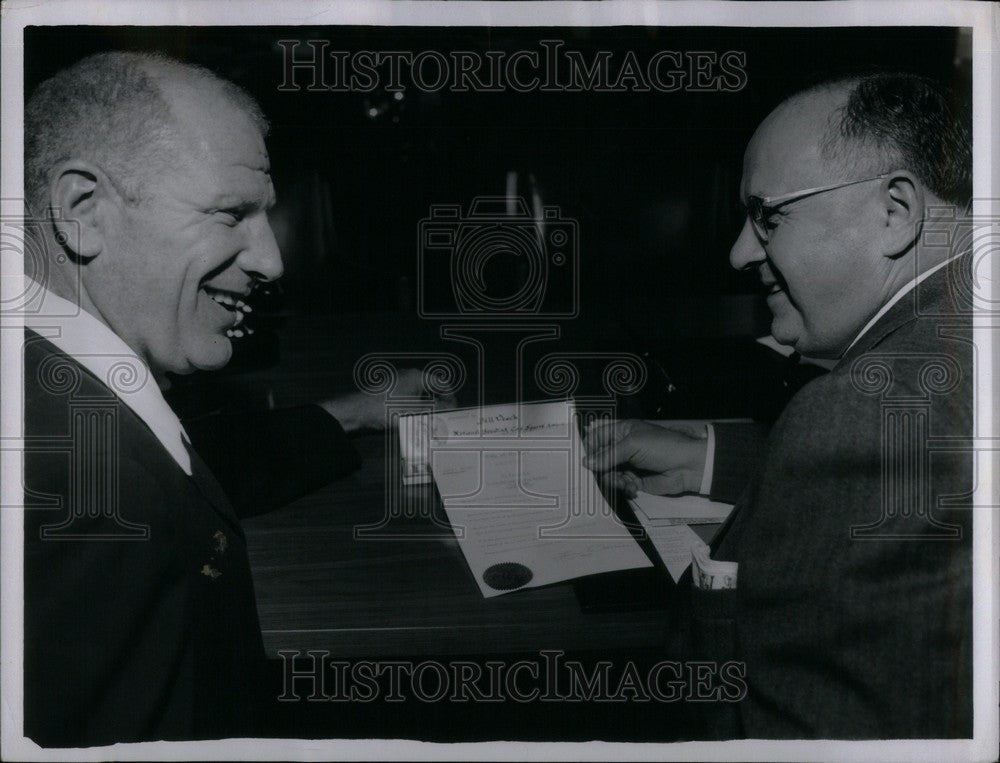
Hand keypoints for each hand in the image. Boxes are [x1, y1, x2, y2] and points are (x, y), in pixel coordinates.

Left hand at [318, 368, 457, 432]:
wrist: (356, 412)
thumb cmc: (386, 409)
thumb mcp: (415, 412)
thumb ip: (435, 412)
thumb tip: (451, 413)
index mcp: (417, 377)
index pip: (442, 383)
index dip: (450, 398)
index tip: (453, 413)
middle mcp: (409, 377)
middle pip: (432, 390)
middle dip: (439, 405)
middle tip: (444, 421)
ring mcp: (399, 385)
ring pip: (421, 397)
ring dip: (427, 410)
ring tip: (431, 425)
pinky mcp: (391, 394)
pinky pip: (410, 401)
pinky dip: (416, 411)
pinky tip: (415, 423)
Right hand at [582, 419, 708, 496]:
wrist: (688, 466)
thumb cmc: (661, 447)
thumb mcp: (632, 445)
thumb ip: (608, 454)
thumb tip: (586, 463)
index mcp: (622, 432)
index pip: (597, 437)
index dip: (590, 448)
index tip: (585, 461)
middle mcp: (623, 448)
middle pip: (600, 459)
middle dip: (601, 469)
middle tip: (607, 475)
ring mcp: (628, 465)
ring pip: (608, 474)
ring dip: (613, 480)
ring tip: (624, 483)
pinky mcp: (635, 480)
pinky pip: (620, 485)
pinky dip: (624, 488)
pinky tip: (632, 488)